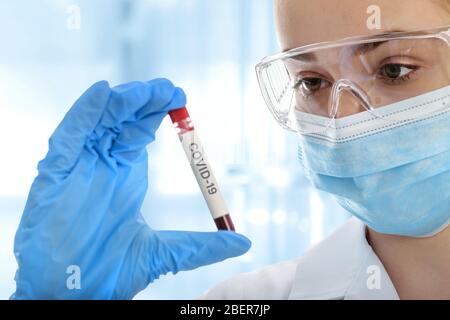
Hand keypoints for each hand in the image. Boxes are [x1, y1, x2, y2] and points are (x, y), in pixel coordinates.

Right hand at [12, 79, 250, 298]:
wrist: (72, 294)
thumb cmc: (108, 271)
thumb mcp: (164, 253)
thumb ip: (201, 246)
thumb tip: (243, 242)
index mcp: (125, 174)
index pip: (141, 129)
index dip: (158, 110)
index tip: (180, 98)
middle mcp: (103, 163)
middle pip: (122, 117)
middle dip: (145, 99)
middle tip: (170, 91)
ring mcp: (79, 165)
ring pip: (98, 120)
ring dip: (122, 101)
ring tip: (147, 91)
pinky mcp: (56, 173)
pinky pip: (69, 136)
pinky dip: (84, 113)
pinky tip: (103, 95)